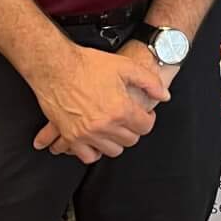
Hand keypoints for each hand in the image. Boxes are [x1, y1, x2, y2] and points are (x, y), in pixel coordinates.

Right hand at [32, 41, 168, 162]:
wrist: (55, 66)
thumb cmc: (88, 64)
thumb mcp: (125, 66)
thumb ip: (150, 82)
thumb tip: (165, 96)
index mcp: (121, 109)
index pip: (145, 127)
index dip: (147, 119)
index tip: (143, 114)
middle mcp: (105, 125)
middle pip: (130, 140)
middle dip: (133, 129)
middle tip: (128, 119)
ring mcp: (87, 133)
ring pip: (112, 150)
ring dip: (116, 140)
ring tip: (113, 128)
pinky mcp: (71, 136)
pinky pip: (88, 156)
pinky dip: (94, 151)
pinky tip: (96, 139)